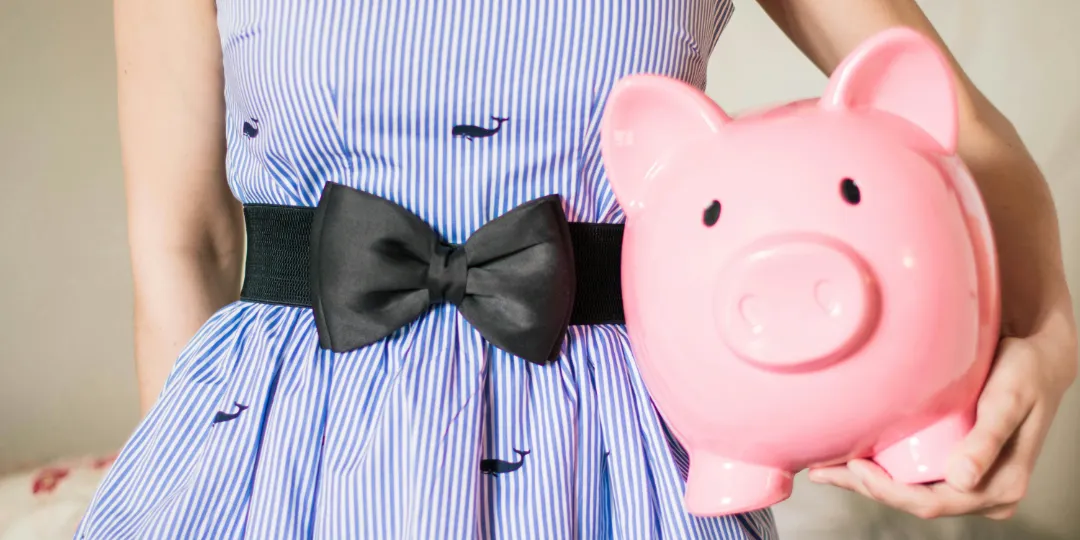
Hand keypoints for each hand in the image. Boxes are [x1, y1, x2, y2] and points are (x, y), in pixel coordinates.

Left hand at [808, 327, 1077, 519]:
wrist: (1038, 358)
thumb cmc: (1025, 374)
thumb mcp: (1009, 401)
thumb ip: (987, 440)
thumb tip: (963, 480)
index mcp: (1000, 487)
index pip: (933, 503)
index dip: (889, 491)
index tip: (855, 467)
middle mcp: (984, 491)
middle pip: (914, 500)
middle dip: (866, 488)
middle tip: (821, 470)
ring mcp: (970, 480)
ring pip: (910, 490)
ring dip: (867, 481)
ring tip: (824, 467)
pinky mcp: (956, 464)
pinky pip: (914, 475)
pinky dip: (881, 469)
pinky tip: (850, 457)